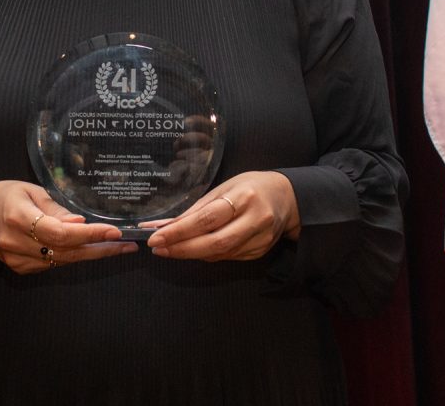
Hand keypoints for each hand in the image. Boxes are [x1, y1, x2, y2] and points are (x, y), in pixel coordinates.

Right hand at [0, 180, 136, 273]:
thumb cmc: (4, 196)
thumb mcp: (30, 191)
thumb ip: (56, 209)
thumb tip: (81, 224)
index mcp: (18, 217)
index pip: (59, 232)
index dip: (88, 234)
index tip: (113, 231)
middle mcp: (17, 243)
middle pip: (66, 251)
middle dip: (100, 249)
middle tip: (127, 245)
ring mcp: (18, 260)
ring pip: (63, 261)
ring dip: (92, 255)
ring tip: (119, 247)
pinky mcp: (21, 269)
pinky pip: (53, 264)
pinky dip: (73, 257)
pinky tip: (92, 250)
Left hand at [142, 171, 299, 260]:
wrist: (287, 198)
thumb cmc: (251, 186)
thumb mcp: (224, 188)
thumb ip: (196, 209)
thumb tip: (163, 225)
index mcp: (244, 197)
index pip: (207, 219)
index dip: (180, 231)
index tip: (156, 237)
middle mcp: (254, 220)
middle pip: (214, 243)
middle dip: (182, 248)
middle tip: (158, 248)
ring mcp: (259, 239)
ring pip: (219, 254)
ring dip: (191, 253)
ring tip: (169, 249)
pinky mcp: (259, 252)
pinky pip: (227, 257)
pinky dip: (207, 255)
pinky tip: (193, 249)